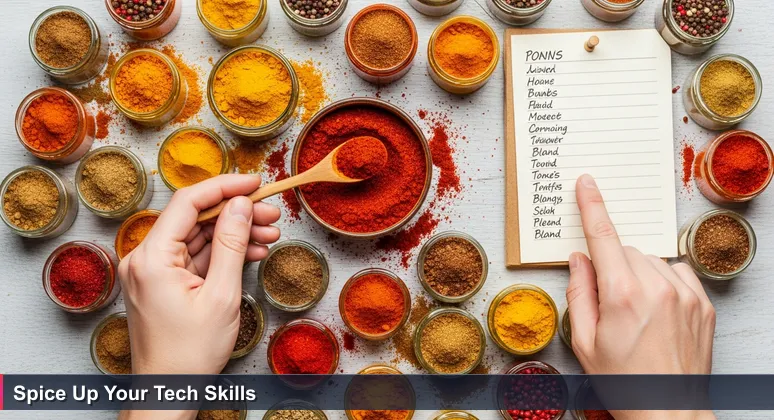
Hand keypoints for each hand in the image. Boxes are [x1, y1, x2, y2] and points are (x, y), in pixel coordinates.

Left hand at [119, 175, 280, 374]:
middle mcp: (144, 259)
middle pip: (194, 219)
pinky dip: (221, 253)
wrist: (169, 393)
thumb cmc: (190, 354)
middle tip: (272, 214)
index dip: (225, 187)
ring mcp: (151, 271)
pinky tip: (252, 251)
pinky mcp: (161, 283)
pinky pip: (193, 257)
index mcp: (151, 258)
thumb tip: (241, 205)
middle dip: (235, 213)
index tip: (256, 183)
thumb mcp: (221, 295)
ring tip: (270, 234)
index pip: (188, 202)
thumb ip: (231, 244)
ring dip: (233, 233)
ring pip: (196, 237)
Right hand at [566, 174, 715, 419]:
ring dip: (637, 274)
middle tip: (608, 302)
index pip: (602, 237)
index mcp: (621, 294)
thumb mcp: (583, 341)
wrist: (667, 409)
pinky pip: (675, 271)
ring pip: (650, 260)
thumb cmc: (622, 380)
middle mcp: (656, 287)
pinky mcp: (703, 303)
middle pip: (625, 250)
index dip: (592, 206)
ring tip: (635, 313)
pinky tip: (655, 309)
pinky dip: (661, 281)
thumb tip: (579, 259)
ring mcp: (684, 294)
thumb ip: (579, 292)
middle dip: (611, 266)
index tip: (587, 184)